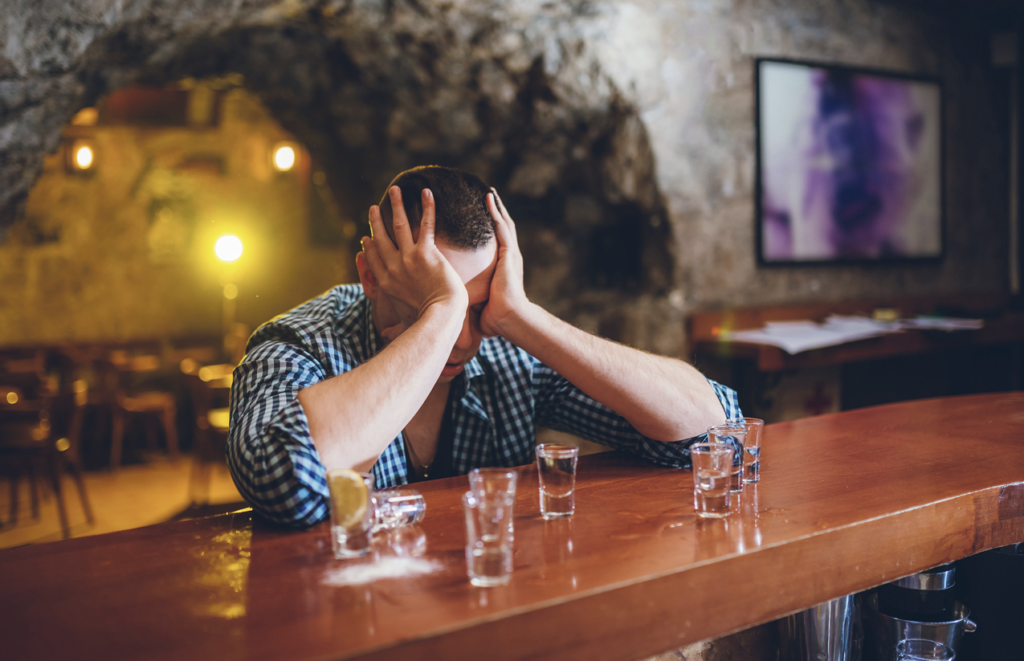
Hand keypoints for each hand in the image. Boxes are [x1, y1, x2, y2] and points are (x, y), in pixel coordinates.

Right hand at [362, 187, 467, 338]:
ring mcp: (408, 258)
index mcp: (387, 283)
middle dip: (376, 221)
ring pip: (399, 225)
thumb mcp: (404, 323)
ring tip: (395, 191)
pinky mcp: (426, 252)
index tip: (366, 236)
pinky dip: (427, 207)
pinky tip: (426, 192)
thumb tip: (387, 336)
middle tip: (373, 208)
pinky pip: (426, 224)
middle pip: (381, 238)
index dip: (370, 245)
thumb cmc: (425, 323)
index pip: (374, 259)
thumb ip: (395, 328)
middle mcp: (393, 267)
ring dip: (396, 205)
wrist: (440, 316)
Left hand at [480, 188, 529, 337]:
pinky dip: (495, 211)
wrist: (511, 318)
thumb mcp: (480, 303)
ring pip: (503, 223)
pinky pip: (502, 227)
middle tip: (488, 197)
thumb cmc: (496, 318)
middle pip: (502, 229)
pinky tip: (489, 198)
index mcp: (503, 268)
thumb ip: (470, 298)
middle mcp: (509, 258)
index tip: (483, 218)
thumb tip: (454, 302)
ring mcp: (511, 254)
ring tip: (489, 192)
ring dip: (496, 207)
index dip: (491, 230)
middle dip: (496, 213)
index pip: (497, 243)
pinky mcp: (509, 254)